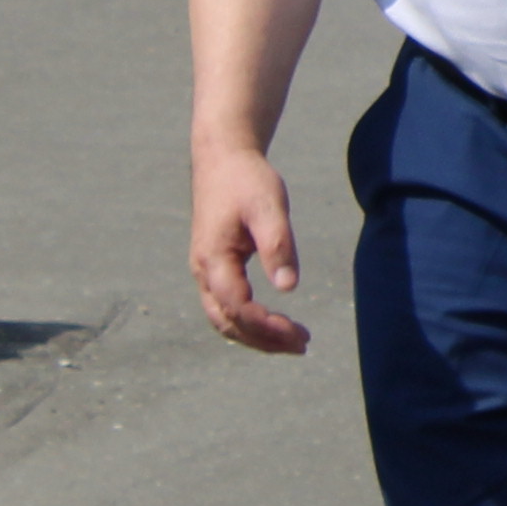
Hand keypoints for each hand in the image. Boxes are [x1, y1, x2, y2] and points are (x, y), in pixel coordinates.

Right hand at [190, 139, 312, 354]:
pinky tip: (275, 325)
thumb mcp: (268, 207)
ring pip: (223, 319)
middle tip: (303, 345)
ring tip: (294, 343)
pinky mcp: (214, 268)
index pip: (236, 307)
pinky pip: (226, 307)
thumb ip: (278, 246)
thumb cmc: (246, 181)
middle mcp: (203, 271)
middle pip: (226, 322)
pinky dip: (248, 323)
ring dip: (256, 336)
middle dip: (263, 340)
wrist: (222, 160)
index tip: (298, 332)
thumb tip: (288, 289)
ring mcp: (205, 272)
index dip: (265, 325)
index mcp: (213, 258)